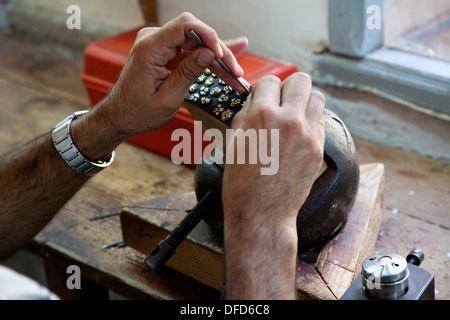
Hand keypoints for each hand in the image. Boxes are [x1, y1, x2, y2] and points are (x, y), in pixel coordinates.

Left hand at [100, 12, 248, 137]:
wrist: (121, 116)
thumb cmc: (138, 111)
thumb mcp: (167, 98)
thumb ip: (188, 73)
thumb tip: (210, 52)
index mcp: (149, 49)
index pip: (184, 26)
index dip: (208, 36)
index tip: (222, 56)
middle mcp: (154, 40)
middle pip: (196, 35)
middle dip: (219, 53)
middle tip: (237, 72)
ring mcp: (160, 45)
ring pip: (198, 44)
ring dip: (218, 60)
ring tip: (237, 74)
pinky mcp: (166, 52)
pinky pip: (191, 52)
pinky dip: (208, 61)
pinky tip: (229, 58)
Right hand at [222, 73, 324, 298]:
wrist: (262, 213)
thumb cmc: (241, 182)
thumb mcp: (234, 142)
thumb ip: (245, 114)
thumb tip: (254, 99)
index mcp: (262, 115)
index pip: (270, 81)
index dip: (264, 88)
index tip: (263, 96)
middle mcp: (289, 120)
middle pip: (301, 80)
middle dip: (289, 87)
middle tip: (281, 99)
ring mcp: (308, 134)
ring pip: (317, 97)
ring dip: (304, 101)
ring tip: (293, 114)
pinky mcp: (318, 149)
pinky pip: (320, 122)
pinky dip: (310, 122)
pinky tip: (297, 135)